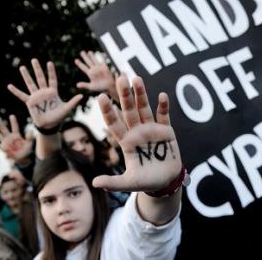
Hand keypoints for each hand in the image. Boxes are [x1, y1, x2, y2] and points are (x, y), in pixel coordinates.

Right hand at [0, 115, 33, 162]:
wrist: (23, 157)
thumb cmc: (26, 149)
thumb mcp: (29, 143)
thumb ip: (29, 137)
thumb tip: (31, 130)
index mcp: (17, 135)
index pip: (15, 127)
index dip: (13, 122)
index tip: (11, 115)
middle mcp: (10, 137)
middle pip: (4, 130)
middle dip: (0, 125)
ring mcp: (6, 142)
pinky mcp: (3, 147)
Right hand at [7, 59, 82, 128]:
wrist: (50, 125)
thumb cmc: (59, 116)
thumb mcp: (67, 108)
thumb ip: (73, 102)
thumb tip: (81, 96)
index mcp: (53, 92)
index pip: (52, 79)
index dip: (51, 71)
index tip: (49, 63)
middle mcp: (44, 92)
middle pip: (40, 78)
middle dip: (37, 69)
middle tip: (34, 59)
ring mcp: (36, 96)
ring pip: (30, 84)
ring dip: (26, 76)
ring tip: (22, 67)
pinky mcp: (30, 102)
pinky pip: (22, 96)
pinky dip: (16, 91)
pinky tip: (10, 86)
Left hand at [75, 50, 118, 101]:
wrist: (109, 87)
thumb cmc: (100, 88)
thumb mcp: (91, 87)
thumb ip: (84, 85)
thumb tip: (77, 85)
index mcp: (90, 74)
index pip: (83, 67)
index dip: (80, 64)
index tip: (76, 60)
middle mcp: (94, 70)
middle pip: (88, 62)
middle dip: (85, 57)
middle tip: (82, 52)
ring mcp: (99, 68)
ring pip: (94, 60)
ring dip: (92, 56)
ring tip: (89, 52)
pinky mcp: (104, 67)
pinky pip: (102, 61)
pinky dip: (100, 57)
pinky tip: (98, 53)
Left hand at [93, 76, 181, 191]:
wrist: (166, 181)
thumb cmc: (146, 181)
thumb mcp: (129, 183)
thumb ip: (113, 183)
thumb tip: (94, 184)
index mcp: (126, 142)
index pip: (114, 124)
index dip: (108, 111)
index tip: (100, 97)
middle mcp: (137, 132)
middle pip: (129, 111)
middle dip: (125, 95)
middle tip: (120, 78)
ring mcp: (151, 129)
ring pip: (144, 109)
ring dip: (141, 95)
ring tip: (137, 79)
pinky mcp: (166, 131)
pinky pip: (164, 116)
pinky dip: (163, 107)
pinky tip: (162, 96)